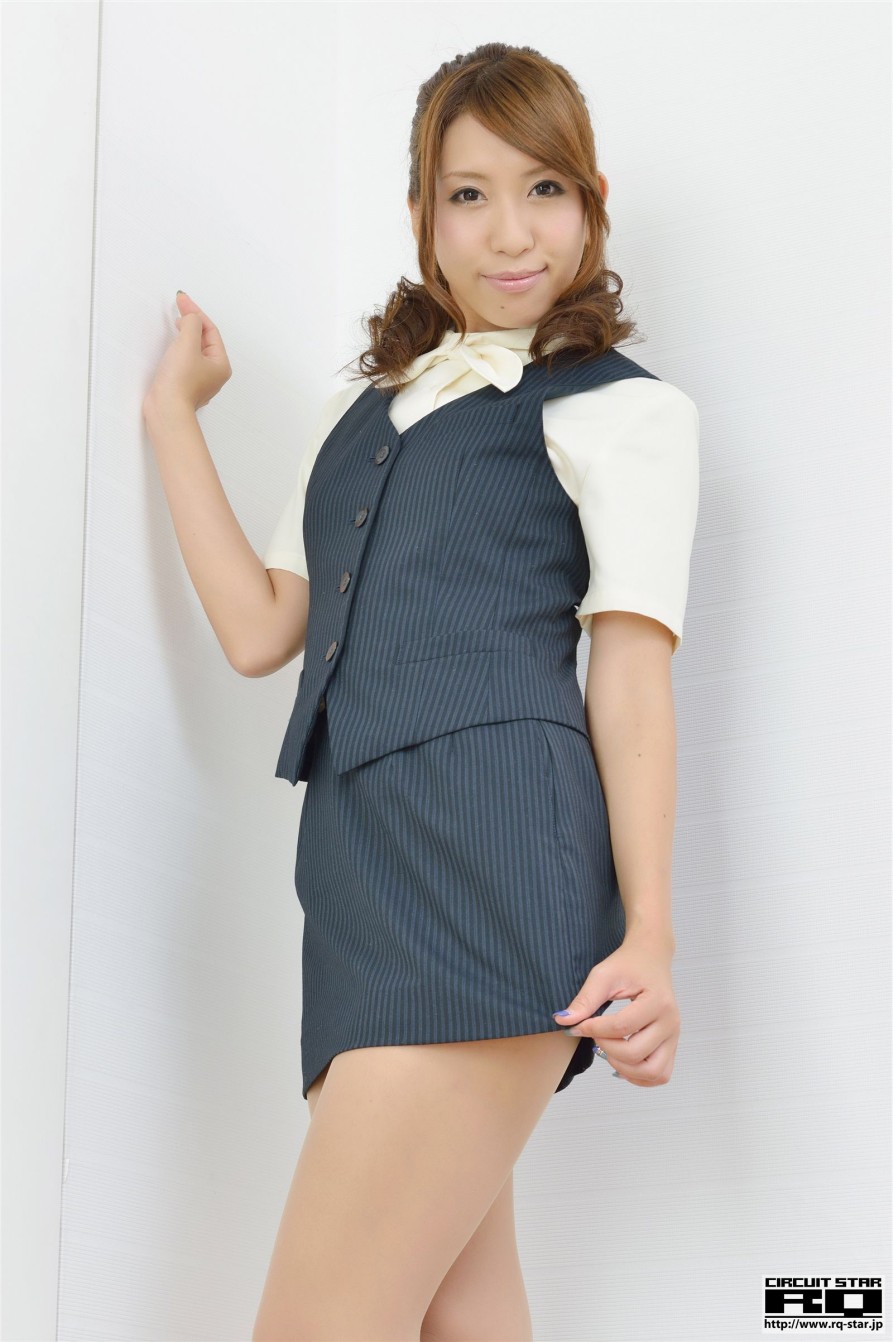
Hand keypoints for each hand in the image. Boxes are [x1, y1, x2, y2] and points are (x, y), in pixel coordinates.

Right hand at [143, 291, 231, 420]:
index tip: (181, 299)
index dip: (196, 312)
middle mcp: (213, 374)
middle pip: (204, 339)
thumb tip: (191, 317)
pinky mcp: (184, 385)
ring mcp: (199, 381)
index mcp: (221, 364)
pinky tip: (172, 345)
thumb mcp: (187, 343)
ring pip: (195, 350)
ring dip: (186, 334)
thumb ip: (191, 323)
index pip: (210, 330)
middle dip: (192, 322)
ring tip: (177, 322)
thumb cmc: (179, 381)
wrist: (166, 409)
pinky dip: (180, 348)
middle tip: (179, 307)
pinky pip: (185, 360)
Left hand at [552, 931, 679, 1086]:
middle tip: (595, 1035)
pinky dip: (640, 1076)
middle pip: (636, 1053)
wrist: (651, 959)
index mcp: (657, 1002)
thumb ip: (585, 999)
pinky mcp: (671, 1045)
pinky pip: (660, 1074)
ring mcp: (673, 1037)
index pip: (622, 1026)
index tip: (579, 1025)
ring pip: (653, 1072)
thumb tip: (564, 1021)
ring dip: (625, 1068)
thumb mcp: (604, 974)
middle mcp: (671, 1023)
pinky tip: (622, 1062)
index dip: (595, 1029)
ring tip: (608, 1051)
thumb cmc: (629, 965)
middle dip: (607, 1048)